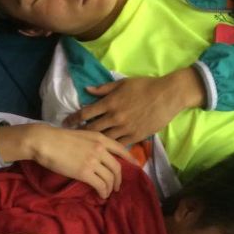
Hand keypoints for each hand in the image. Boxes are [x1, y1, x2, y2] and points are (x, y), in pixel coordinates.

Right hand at [0, 124, 137, 198]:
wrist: (45, 141)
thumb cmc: (59, 138)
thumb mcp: (82, 135)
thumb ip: (93, 143)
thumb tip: (98, 154)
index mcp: (100, 138)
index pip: (121, 149)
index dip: (130, 158)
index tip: (136, 165)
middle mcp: (100, 149)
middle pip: (117, 168)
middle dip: (119, 179)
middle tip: (117, 186)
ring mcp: (93, 161)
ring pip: (110, 178)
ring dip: (110, 188)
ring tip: (107, 193)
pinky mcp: (85, 172)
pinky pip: (100, 185)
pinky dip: (103, 192)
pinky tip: (101, 195)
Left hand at [62, 68, 205, 145]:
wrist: (167, 95)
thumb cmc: (145, 86)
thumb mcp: (123, 83)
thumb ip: (104, 88)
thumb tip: (87, 90)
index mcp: (110, 103)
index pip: (85, 113)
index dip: (73, 119)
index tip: (66, 123)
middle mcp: (114, 117)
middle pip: (91, 129)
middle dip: (81, 133)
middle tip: (73, 137)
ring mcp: (125, 128)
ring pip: (104, 139)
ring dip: (94, 142)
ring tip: (87, 145)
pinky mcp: (135, 136)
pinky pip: (119, 145)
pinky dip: (111, 147)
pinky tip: (105, 150)